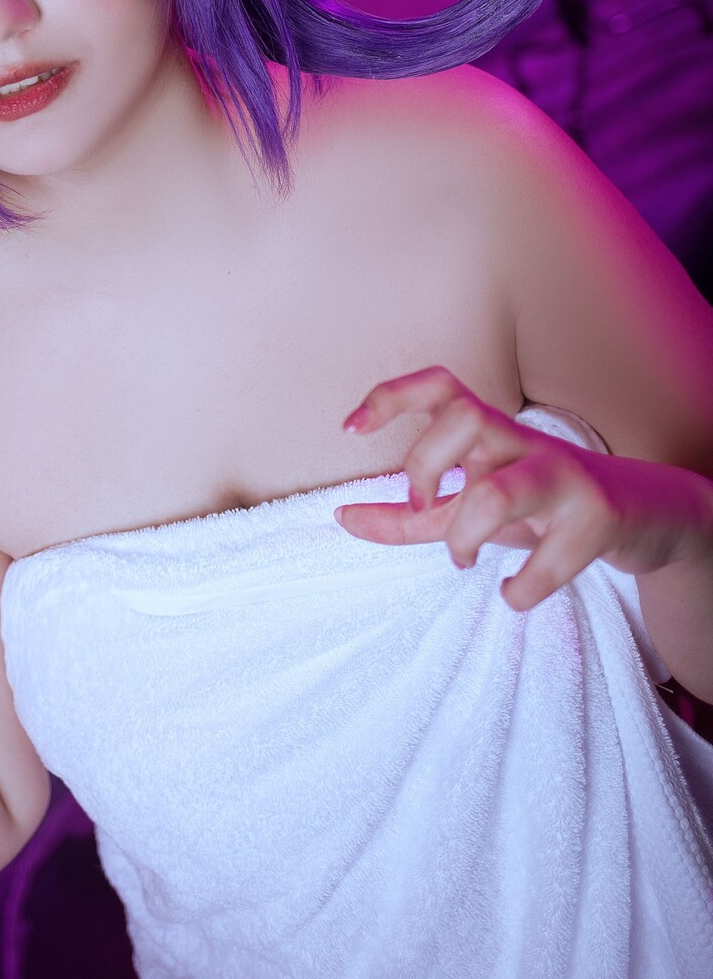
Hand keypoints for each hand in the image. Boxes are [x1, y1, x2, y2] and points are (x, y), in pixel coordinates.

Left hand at [332, 365, 712, 610]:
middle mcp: (526, 442)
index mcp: (491, 431)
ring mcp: (564, 479)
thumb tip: (340, 519)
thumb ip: (407, 516)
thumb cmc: (537, 506)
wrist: (639, 514)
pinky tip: (512, 593)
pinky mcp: (597, 522)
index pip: (441, 385)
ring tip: (463, 556)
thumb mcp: (469, 506)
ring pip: (500, 490)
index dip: (392, 396)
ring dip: (465, 533)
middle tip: (425, 507)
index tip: (351, 429)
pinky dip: (520, 590)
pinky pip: (548, 562)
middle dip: (425, 467)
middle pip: (467, 418)